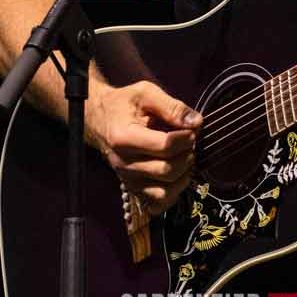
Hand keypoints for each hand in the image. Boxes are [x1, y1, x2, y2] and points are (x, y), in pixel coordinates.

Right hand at [85, 80, 200, 216]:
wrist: (99, 120)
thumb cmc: (123, 105)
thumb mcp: (145, 93)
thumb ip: (172, 106)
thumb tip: (196, 122)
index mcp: (124, 138)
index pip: (164, 146)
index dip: (186, 138)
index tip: (191, 129)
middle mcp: (123, 163)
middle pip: (167, 170)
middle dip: (187, 155)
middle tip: (190, 142)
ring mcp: (128, 179)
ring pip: (164, 192)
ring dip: (183, 175)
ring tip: (185, 157)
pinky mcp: (133, 188)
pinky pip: (158, 203)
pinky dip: (174, 193)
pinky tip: (179, 174)